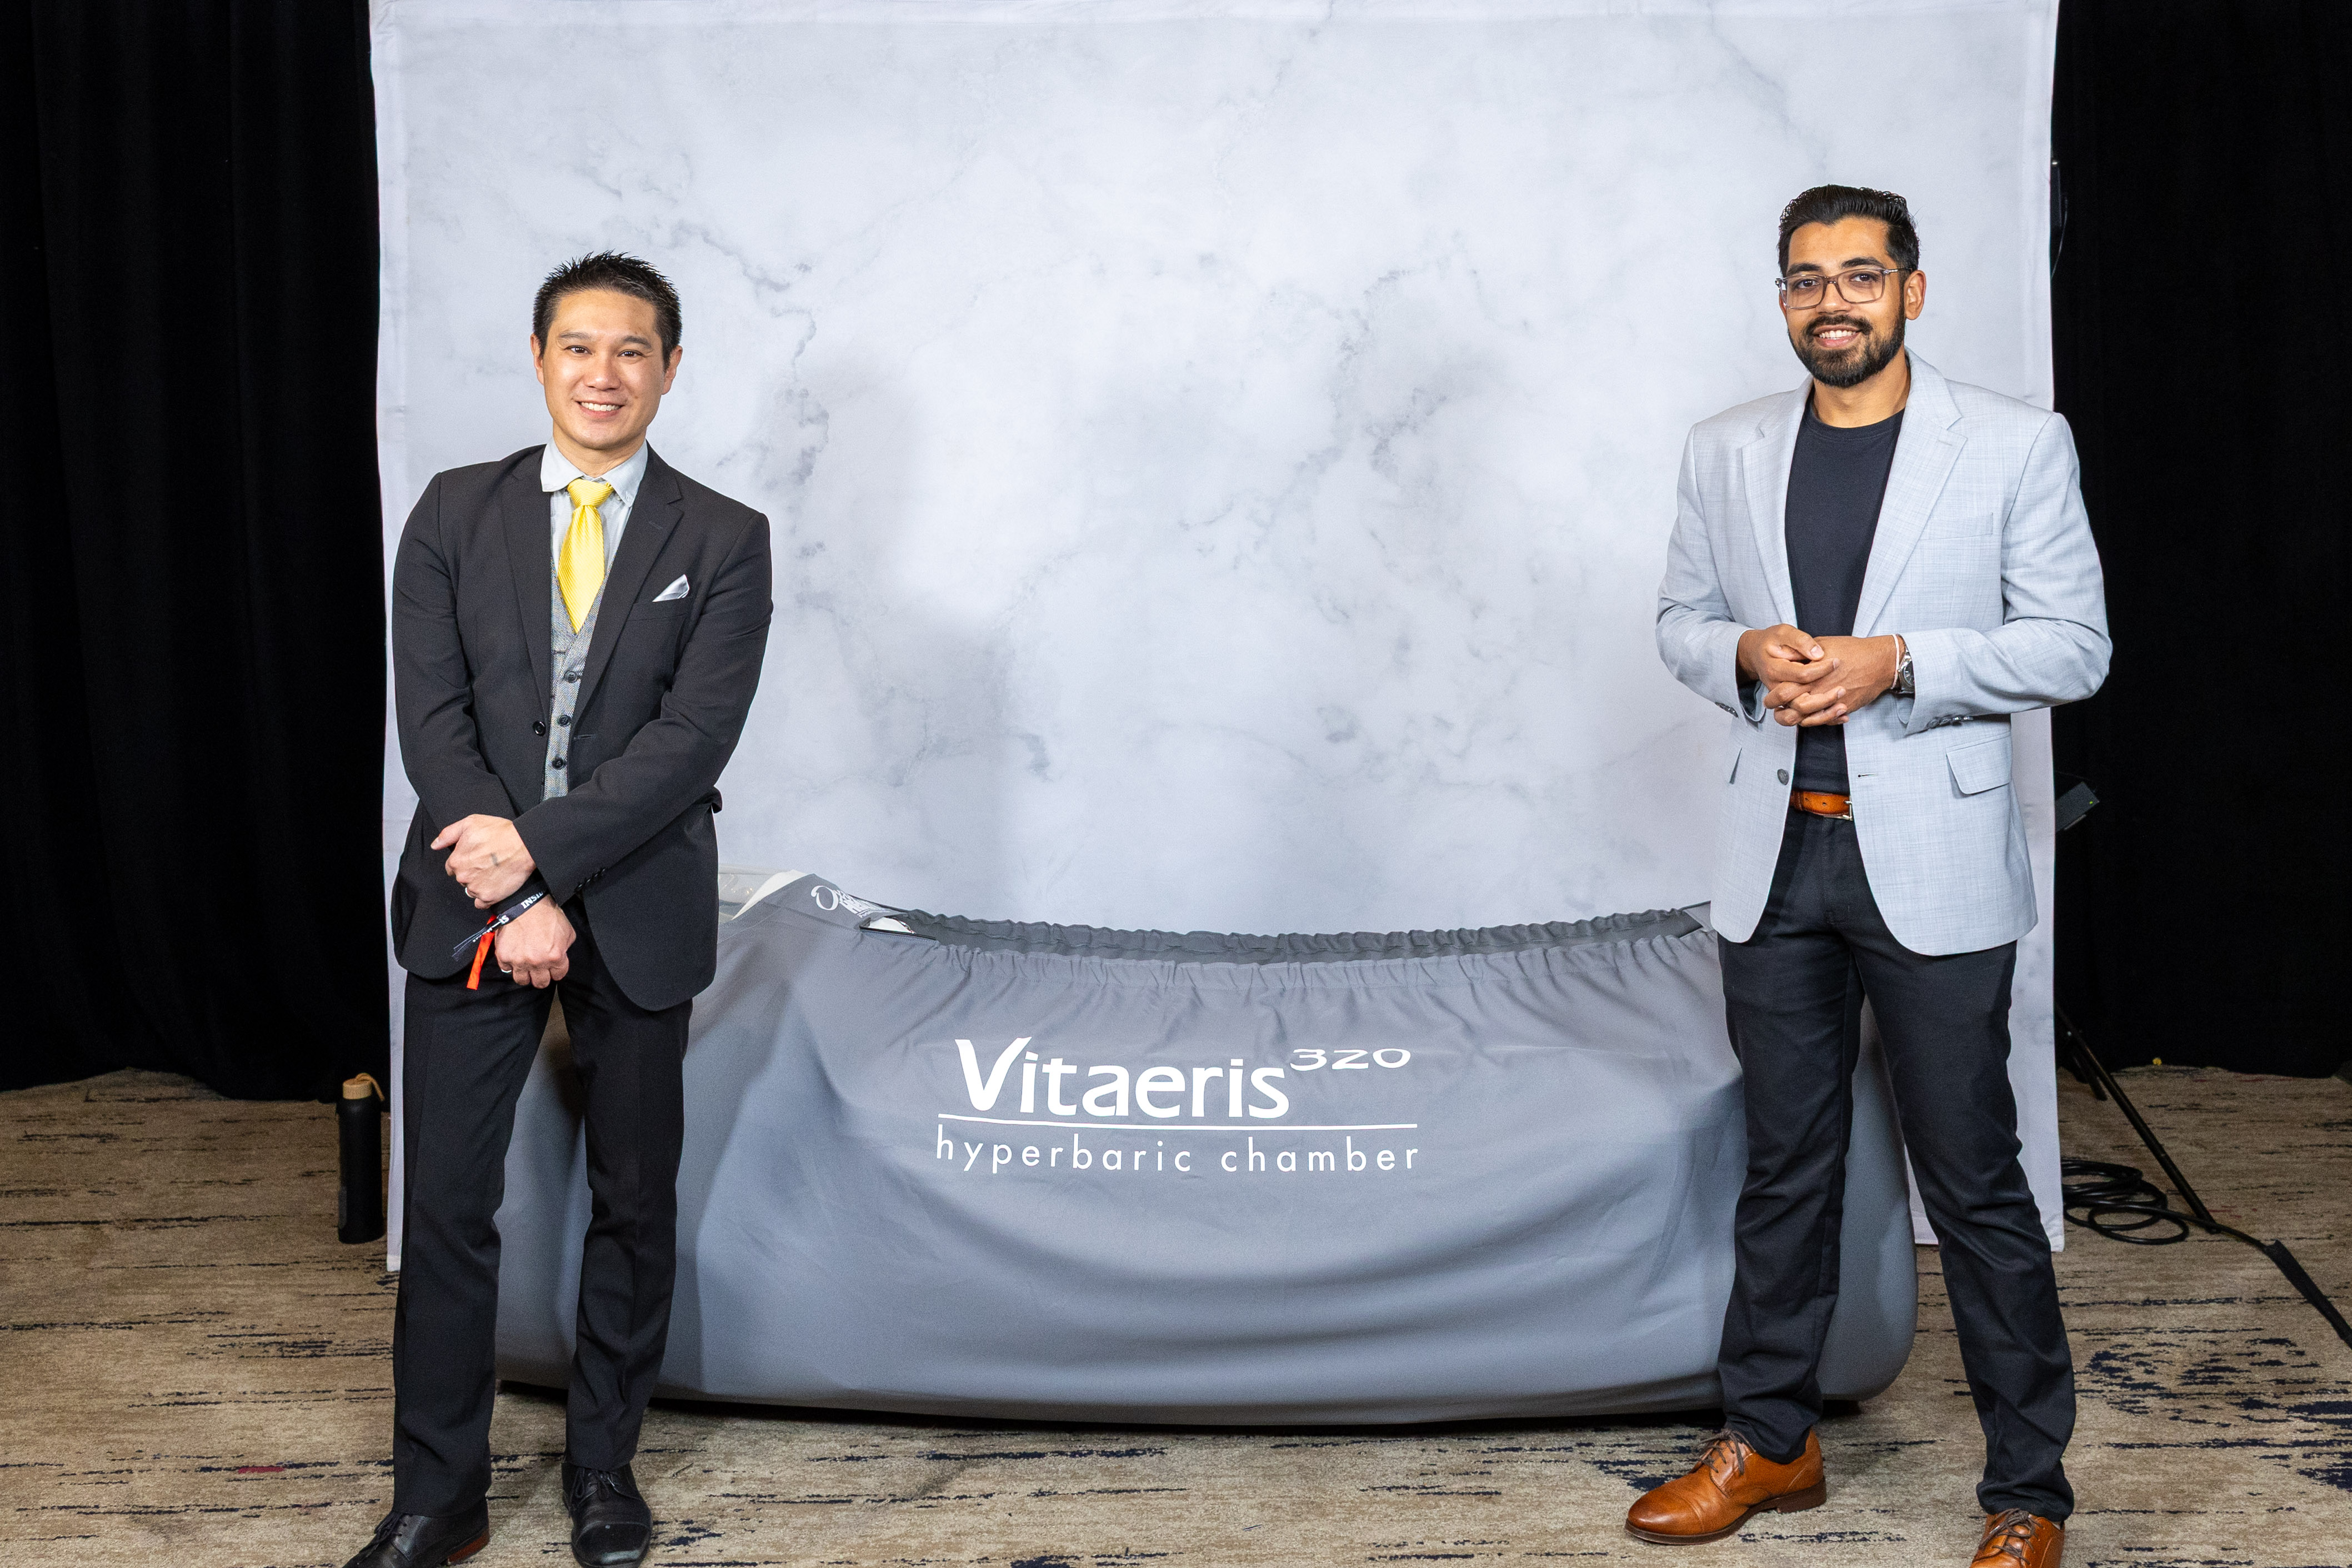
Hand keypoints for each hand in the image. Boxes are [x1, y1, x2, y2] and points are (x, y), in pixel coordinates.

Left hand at [431, 814, 534, 907]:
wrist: (525, 845)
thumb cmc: (500, 832)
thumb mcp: (470, 823)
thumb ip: (448, 834)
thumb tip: (435, 844)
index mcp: (456, 860)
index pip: (452, 867)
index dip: (464, 861)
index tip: (475, 857)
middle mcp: (463, 876)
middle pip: (462, 879)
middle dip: (472, 872)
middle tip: (487, 863)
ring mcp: (476, 888)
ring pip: (471, 890)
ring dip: (479, 884)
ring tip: (494, 872)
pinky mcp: (489, 897)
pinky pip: (481, 903)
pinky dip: (486, 897)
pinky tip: (494, 886)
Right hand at [494, 899, 573, 987]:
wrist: (525, 904)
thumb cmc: (547, 915)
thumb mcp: (568, 931)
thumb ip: (565, 948)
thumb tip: (561, 956)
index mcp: (555, 957)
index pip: (558, 975)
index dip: (557, 970)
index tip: (553, 967)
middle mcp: (537, 962)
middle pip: (540, 983)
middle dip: (542, 976)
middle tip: (540, 968)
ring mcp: (519, 961)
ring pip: (522, 980)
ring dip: (526, 975)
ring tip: (527, 966)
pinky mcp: (504, 956)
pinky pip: (506, 969)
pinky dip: (510, 964)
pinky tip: (515, 956)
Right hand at [1738, 624, 1839, 722]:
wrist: (1757, 653)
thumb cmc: (1772, 641)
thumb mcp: (1784, 633)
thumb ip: (1801, 641)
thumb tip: (1818, 654)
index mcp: (1775, 670)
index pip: (1802, 675)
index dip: (1822, 670)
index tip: (1837, 662)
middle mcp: (1776, 689)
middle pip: (1800, 703)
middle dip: (1824, 699)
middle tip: (1842, 689)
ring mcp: (1782, 700)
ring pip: (1801, 717)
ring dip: (1824, 715)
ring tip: (1843, 706)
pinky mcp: (1789, 704)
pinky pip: (1805, 719)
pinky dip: (1824, 719)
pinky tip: (1842, 715)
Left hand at [1776, 635, 1902, 726]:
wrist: (1879, 662)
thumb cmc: (1853, 650)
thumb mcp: (1823, 644)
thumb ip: (1804, 653)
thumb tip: (1788, 656)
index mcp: (1811, 673)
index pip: (1783, 690)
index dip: (1773, 694)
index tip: (1770, 694)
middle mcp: (1819, 689)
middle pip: (1790, 707)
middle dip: (1778, 710)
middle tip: (1775, 708)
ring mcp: (1831, 701)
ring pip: (1805, 719)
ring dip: (1794, 718)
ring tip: (1788, 713)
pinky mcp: (1842, 708)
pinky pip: (1824, 720)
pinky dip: (1815, 721)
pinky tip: (1809, 717)